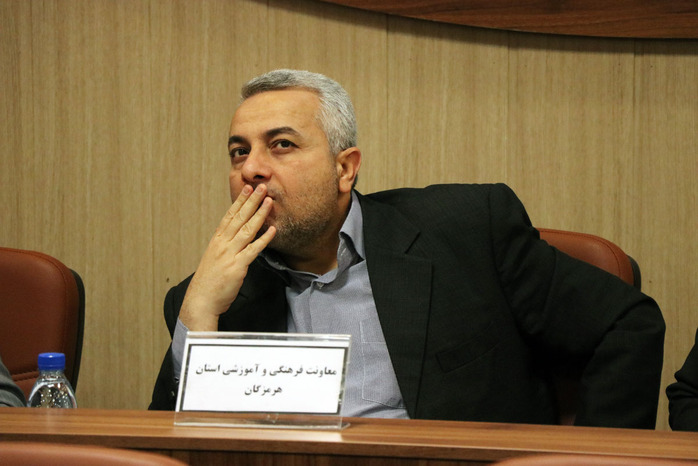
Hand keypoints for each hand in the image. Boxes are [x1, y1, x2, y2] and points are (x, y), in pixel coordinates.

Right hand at [179, 184, 275, 330]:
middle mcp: (222, 244)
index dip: (239, 201)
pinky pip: (253, 249)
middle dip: (251, 201)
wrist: (201, 301)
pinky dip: (264, 239)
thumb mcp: (215, 259)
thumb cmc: (209, 282)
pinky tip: (273, 230)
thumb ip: (226, 248)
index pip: (229, 216)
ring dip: (259, 214)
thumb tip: (237, 240)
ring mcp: (229, 254)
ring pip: (247, 229)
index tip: (247, 188)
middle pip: (239, 218)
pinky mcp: (237, 266)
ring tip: (269, 201)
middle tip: (261, 187)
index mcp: (217, 241)